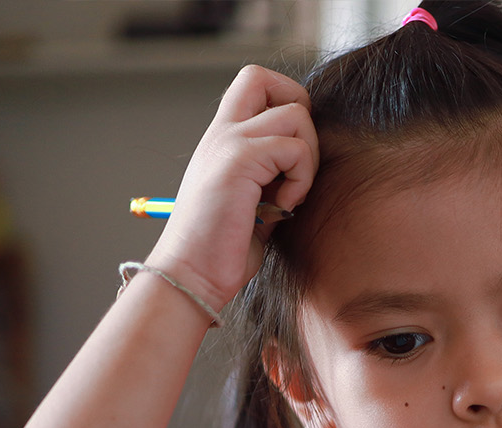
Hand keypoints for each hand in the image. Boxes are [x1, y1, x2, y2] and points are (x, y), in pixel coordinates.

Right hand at [144, 65, 319, 312]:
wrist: (192, 275)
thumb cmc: (224, 249)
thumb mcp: (254, 201)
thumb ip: (273, 173)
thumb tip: (309, 162)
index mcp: (222, 139)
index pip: (254, 85)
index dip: (285, 105)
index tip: (290, 155)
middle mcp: (222, 132)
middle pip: (265, 78)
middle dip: (299, 111)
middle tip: (296, 162)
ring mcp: (228, 142)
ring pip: (295, 116)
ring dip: (307, 159)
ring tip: (288, 195)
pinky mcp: (239, 161)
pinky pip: (295, 150)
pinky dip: (301, 181)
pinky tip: (282, 208)